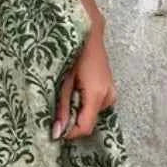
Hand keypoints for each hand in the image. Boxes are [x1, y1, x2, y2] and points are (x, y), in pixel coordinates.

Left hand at [52, 24, 116, 141]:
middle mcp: (108, 96)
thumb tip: (57, 132)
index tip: (55, 131)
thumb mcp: (63, 82)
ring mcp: (111, 93)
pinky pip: (95, 105)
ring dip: (77, 111)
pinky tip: (75, 90)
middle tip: (57, 108)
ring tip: (66, 94)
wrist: (89, 33)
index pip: (85, 127)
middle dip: (72, 120)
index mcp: (97, 95)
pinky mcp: (109, 89)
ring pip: (91, 114)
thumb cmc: (74, 53)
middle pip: (89, 122)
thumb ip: (62, 108)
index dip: (70, 133)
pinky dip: (83, 103)